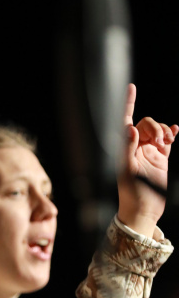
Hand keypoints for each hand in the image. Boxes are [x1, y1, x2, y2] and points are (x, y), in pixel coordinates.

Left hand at [117, 83, 177, 236]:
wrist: (143, 210)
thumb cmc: (130, 193)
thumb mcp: (127, 170)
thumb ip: (127, 148)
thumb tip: (130, 127)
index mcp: (124, 147)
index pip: (125, 120)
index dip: (128, 103)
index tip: (131, 87)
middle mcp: (135, 146)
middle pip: (146, 124)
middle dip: (154, 126)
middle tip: (159, 141)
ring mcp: (149, 151)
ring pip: (158, 131)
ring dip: (164, 131)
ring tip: (167, 142)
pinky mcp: (160, 158)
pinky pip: (167, 140)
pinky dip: (172, 134)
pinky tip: (176, 132)